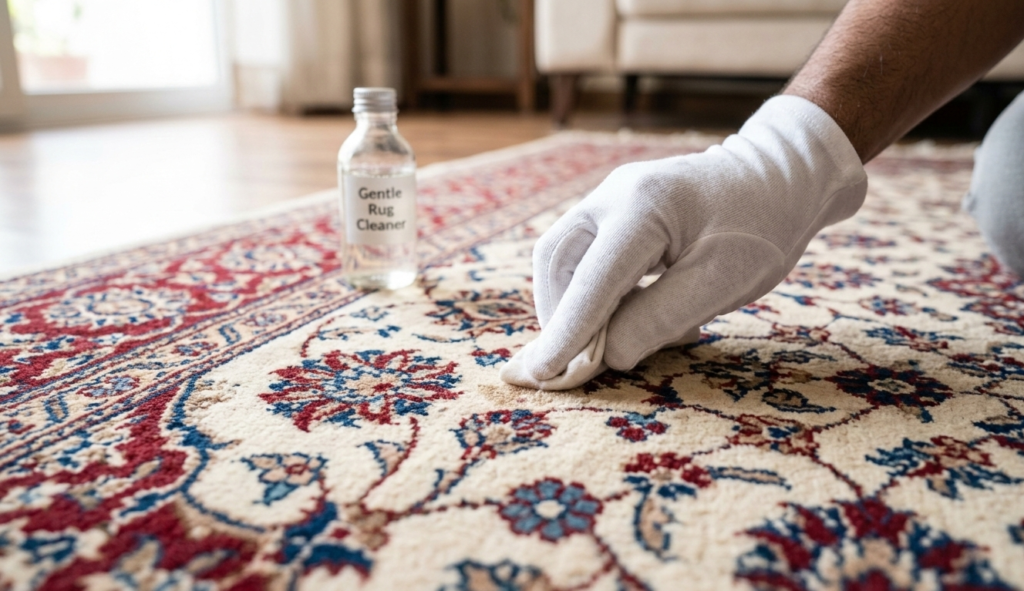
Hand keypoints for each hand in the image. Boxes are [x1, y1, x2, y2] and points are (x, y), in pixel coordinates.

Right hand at [501, 96, 867, 389]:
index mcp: (643, 207)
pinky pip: (583, 253)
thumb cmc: (760, 229)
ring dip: (569, 304)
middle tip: (573, 363)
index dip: (566, 333)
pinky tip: (617, 316)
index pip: (591, 281)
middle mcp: (613, 194)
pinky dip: (588, 291)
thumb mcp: (721, 282)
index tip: (542, 374)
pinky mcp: (614, 209)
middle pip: (557, 262)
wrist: (782, 178)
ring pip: (562, 258)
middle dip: (559, 317)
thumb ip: (658, 319)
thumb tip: (606, 354)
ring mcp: (610, 196)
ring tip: (596, 342)